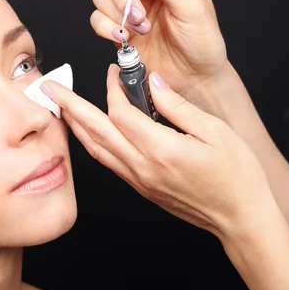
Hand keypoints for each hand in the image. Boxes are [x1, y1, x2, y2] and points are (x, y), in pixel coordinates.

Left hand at [40, 67, 275, 239]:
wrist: (239, 218)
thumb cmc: (235, 175)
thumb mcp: (214, 131)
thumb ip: (177, 106)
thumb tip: (152, 82)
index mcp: (160, 150)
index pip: (121, 113)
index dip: (113, 89)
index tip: (115, 71)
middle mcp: (142, 167)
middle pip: (95, 131)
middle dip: (69, 106)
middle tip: (50, 88)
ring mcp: (138, 180)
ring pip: (96, 149)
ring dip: (75, 126)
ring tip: (60, 108)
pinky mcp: (140, 187)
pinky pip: (107, 162)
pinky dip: (92, 144)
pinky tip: (87, 133)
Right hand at [91, 0, 230, 107]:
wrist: (195, 79)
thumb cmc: (202, 44)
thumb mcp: (193, 8)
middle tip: (140, 16)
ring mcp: (129, 9)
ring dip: (115, 13)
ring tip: (139, 30)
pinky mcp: (119, 30)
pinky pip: (97, 19)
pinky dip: (105, 27)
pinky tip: (123, 38)